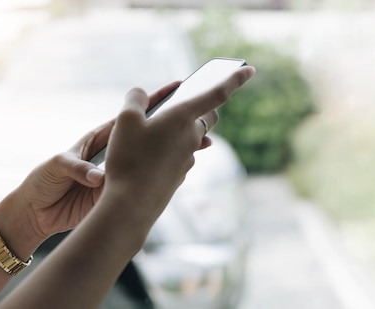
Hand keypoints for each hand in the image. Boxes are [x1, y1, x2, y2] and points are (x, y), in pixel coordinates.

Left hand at [0, 81, 183, 242]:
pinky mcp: (117, 193)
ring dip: (173, 153)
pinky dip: (161, 177)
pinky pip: (141, 184)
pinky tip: (181, 172)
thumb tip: (98, 178)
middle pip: (147, 138)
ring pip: (150, 161)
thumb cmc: (43, 181)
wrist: (37, 212)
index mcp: (99, 139)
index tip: (174, 89)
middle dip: (171, 128)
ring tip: (199, 145)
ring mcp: (118, 174)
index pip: (128, 118)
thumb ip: (77, 168)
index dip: (150, 103)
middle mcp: (113, 154)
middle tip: (199, 121)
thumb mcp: (57, 166)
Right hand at [101, 66, 255, 220]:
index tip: (250, 69)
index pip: (217, 93)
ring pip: (191, 138)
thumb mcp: (124, 121)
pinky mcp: (179, 176)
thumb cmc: (129, 159)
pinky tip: (149, 155)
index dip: (234, 79)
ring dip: (180, 130)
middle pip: (205, 117)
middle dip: (200, 107)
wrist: (131, 204)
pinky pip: (179, 156)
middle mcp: (192, 138)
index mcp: (183, 118)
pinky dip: (169, 150)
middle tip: (185, 102)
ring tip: (152, 131)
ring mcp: (188, 159)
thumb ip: (135, 101)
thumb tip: (139, 95)